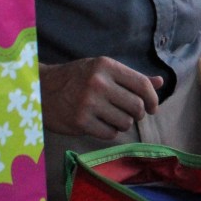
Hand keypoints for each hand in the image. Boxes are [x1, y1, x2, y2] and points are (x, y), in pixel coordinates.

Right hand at [39, 57, 162, 138]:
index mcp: (106, 66)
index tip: (152, 108)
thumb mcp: (102, 70)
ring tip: (111, 117)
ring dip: (123, 123)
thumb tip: (160, 82)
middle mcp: (98, 83)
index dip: (153, 99)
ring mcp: (88, 103)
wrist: (40, 89)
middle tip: (129, 113)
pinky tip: (100, 124)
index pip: (142, 85)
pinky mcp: (80, 121)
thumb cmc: (77, 78)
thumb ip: (132, 77)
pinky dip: (109, 132)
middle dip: (138, 114)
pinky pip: (110, 134)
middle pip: (137, 106)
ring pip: (125, 122)